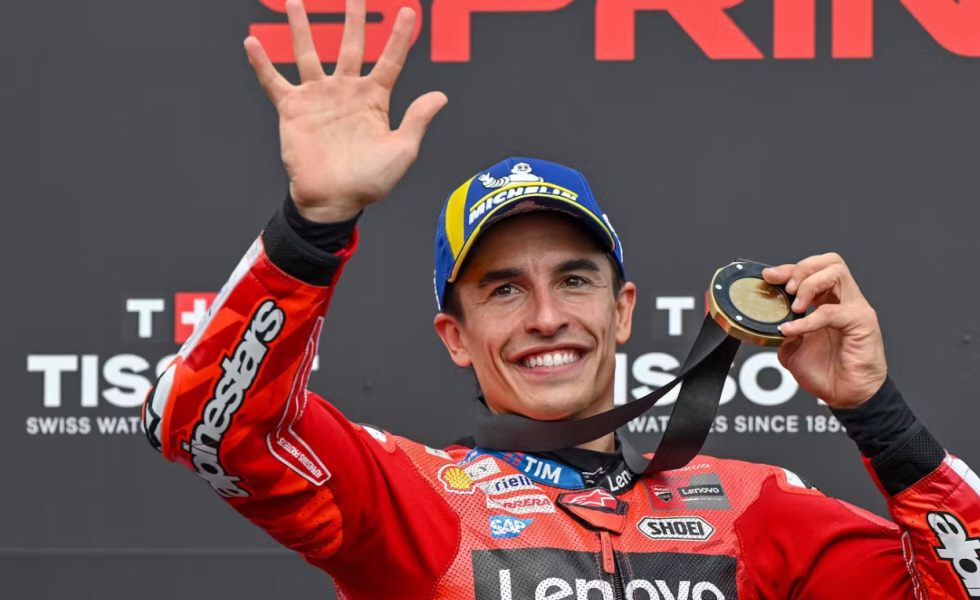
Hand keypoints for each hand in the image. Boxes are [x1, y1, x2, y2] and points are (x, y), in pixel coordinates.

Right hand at [244, 0, 447, 221]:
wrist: (333, 200)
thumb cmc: (369, 182)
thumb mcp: (402, 151)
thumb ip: (417, 120)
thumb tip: (441, 95)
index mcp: (374, 100)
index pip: (391, 60)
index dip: (400, 36)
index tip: (409, 10)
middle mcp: (346, 92)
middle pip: (351, 46)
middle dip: (354, 19)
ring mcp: (318, 98)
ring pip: (309, 53)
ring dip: (302, 27)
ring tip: (296, 1)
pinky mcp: (293, 109)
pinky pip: (273, 81)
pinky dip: (262, 63)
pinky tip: (251, 42)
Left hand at [762, 253, 886, 408]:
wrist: (846, 396)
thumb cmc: (826, 373)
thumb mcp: (792, 349)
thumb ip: (782, 331)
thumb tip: (766, 322)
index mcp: (828, 302)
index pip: (812, 270)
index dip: (789, 269)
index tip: (768, 276)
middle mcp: (844, 300)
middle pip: (829, 262)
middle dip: (801, 269)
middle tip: (786, 288)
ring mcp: (855, 309)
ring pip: (837, 273)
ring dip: (809, 285)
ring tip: (794, 306)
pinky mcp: (862, 323)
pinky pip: (833, 311)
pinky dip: (809, 319)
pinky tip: (793, 329)